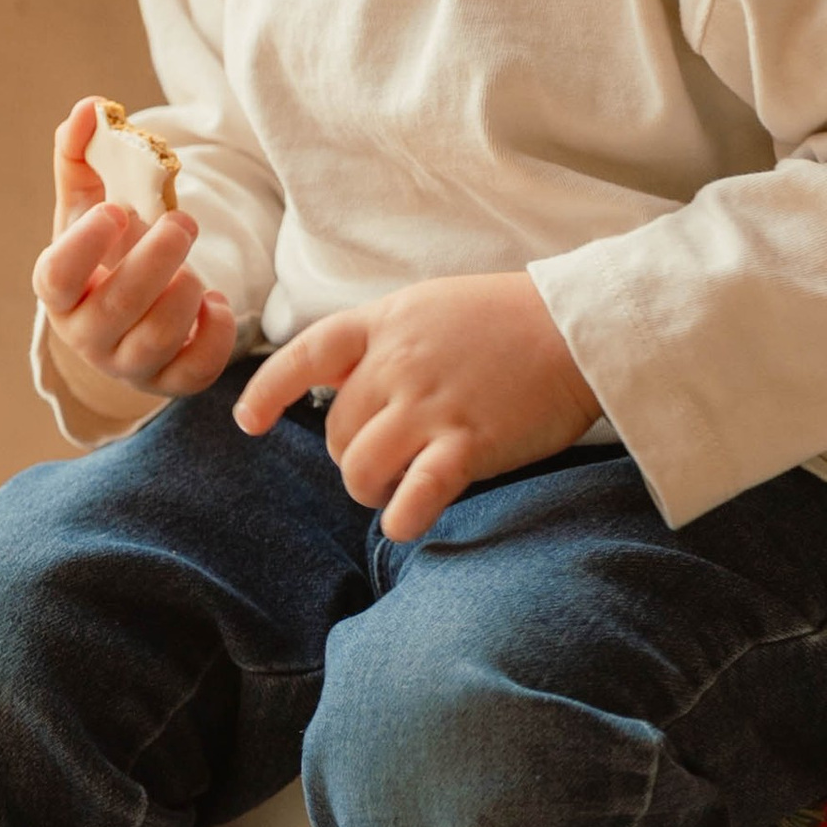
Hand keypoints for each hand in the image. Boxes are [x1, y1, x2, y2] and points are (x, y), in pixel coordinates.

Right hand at [35, 98, 237, 402]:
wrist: (124, 311)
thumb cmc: (104, 248)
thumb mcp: (87, 202)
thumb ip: (83, 152)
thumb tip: (91, 107)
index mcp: (60, 288)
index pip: (56, 277)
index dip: (84, 245)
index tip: (116, 209)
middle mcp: (86, 334)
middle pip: (118, 305)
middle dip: (158, 258)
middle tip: (185, 221)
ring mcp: (126, 364)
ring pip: (157, 338)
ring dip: (185, 291)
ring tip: (192, 264)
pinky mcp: (168, 382)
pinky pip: (194, 371)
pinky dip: (214, 335)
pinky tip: (215, 304)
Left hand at [234, 271, 599, 540]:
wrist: (577, 327)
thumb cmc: (509, 318)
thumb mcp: (431, 307)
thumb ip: (385, 341)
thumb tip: (343, 381)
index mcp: (385, 323)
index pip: (305, 354)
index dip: (268, 390)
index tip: (249, 421)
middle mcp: (398, 364)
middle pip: (336, 431)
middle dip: (351, 455)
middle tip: (384, 460)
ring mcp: (430, 405)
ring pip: (360, 469)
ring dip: (370, 490)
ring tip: (394, 489)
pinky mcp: (466, 444)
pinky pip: (412, 497)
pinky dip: (401, 518)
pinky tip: (408, 519)